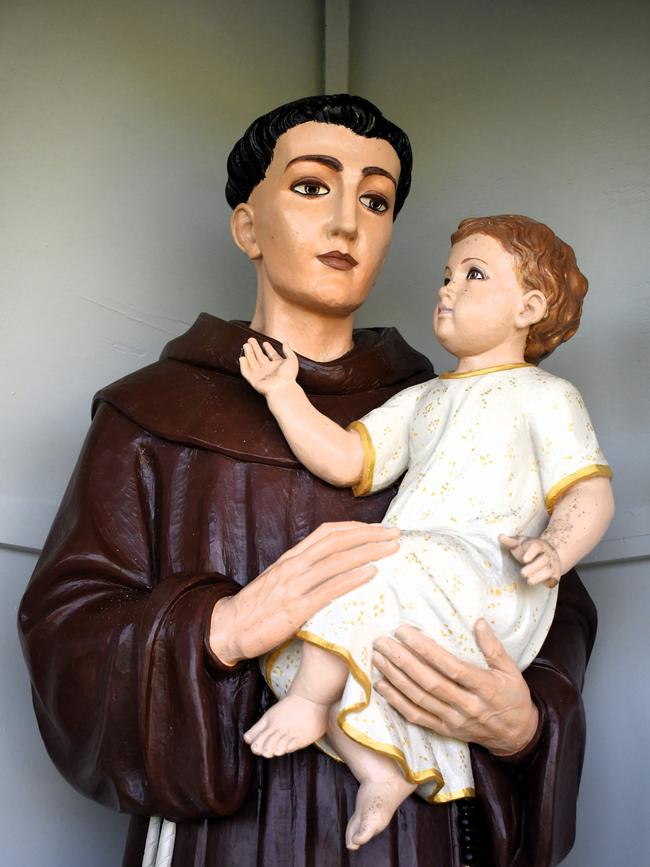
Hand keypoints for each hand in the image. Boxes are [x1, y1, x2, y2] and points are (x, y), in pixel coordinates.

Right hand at [209, 522, 399, 664]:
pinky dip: (352, 578)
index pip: (327, 532)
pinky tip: (371, 574)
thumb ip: (302, 571)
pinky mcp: (295, 608)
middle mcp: (294, 565)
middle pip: (337, 541)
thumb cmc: (256, 608)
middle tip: (395, 534)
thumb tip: (329, 567)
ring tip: (391, 549)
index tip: (378, 528)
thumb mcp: (279, 581)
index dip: (356, 527)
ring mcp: (294, 585)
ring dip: (367, 552)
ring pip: (336, 560)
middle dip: (369, 535)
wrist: (229, 627)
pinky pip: (328, 589)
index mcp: (291, 557)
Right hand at [239, 337, 299, 396]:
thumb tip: (286, 342)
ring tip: (245, 344)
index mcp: (278, 365)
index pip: (272, 355)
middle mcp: (269, 370)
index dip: (269, 349)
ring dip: (249, 353)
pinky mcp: (254, 380)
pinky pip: (247, 372)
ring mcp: (261, 375)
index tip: (265, 342)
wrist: (282, 388)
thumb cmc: (288, 376)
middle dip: (255, 348)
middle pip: (260, 357)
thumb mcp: (292, 360)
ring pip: (252, 362)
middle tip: (250, 339)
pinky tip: (242, 358)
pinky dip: (244, 365)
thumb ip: (288, 351)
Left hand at [372, 620, 538, 756]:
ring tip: (377, 658)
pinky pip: (417, 717)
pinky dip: (397, 702)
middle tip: (382, 642)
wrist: (516, 736)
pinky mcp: (444, 731)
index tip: (404, 632)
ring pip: (419, 699)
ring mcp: (453, 720)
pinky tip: (382, 686)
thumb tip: (478, 622)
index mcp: (484, 687)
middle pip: (429, 682)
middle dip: (402, 661)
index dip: (425, 649)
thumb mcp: (511, 670)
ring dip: (395, 678)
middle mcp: (466, 705)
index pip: (450, 667)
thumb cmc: (513, 697)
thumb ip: (493, 647)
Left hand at [499, 534, 560, 587]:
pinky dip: (551, 582)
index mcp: (538, 545)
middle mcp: (547, 554)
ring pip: (550, 570)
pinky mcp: (555, 574)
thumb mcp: (520, 543)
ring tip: (529, 581)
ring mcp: (552, 564)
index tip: (524, 559)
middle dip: (533, 568)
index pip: (536, 547)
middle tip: (522, 573)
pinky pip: (555, 578)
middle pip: (543, 560)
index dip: (531, 553)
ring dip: (540, 577)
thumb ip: (510, 542)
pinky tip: (546, 584)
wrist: (548, 553)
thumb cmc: (528, 548)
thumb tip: (500, 537)